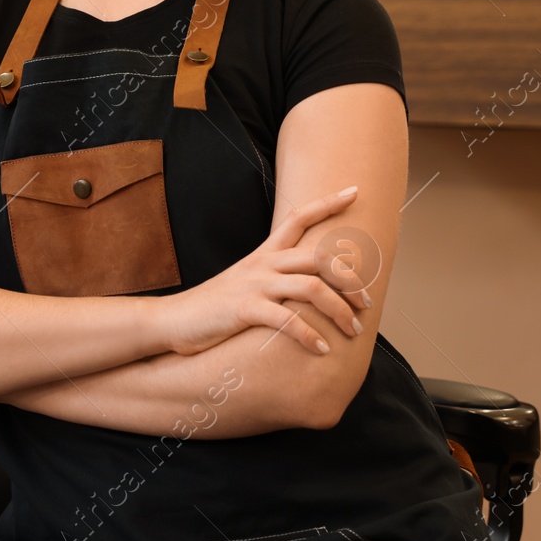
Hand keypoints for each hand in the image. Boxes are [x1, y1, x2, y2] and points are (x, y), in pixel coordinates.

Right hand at [155, 187, 370, 357]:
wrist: (173, 320)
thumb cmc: (214, 307)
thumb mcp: (245, 284)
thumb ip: (274, 280)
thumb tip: (306, 288)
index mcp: (264, 254)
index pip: (299, 217)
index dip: (328, 202)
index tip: (355, 190)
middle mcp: (263, 264)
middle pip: (319, 257)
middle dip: (351, 279)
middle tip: (367, 304)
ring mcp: (254, 285)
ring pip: (311, 287)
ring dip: (339, 310)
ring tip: (352, 331)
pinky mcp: (244, 309)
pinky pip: (287, 319)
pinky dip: (309, 335)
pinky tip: (321, 349)